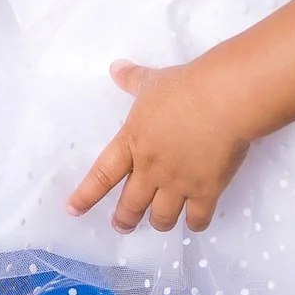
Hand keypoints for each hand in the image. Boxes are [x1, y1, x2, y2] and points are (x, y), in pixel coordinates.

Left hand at [66, 60, 254, 234]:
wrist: (221, 101)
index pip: (101, 175)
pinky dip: (194, 224)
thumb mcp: (151, 82)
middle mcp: (151, 169)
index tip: (73, 210)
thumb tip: (115, 68)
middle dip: (124, 219)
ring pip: (162, 217)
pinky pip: (197, 218)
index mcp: (131, 143)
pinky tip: (193, 223)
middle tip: (121, 226)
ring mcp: (178, 183)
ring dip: (158, 223)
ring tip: (157, 223)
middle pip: (131, 204)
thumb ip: (132, 79)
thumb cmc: (184, 88)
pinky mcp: (207, 190)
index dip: (85, 195)